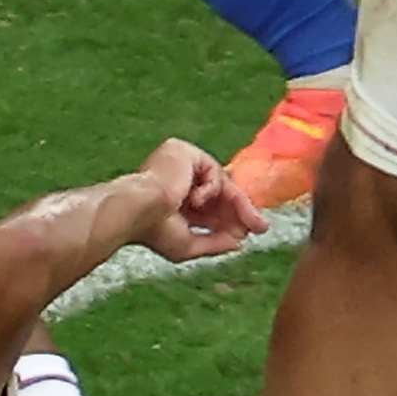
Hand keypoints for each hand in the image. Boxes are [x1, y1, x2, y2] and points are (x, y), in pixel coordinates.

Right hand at [132, 136, 268, 258]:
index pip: (209, 207)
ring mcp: (179, 164)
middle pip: (219, 194)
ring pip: (221, 182)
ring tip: (249, 224)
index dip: (228, 219)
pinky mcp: (182, 150)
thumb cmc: (153, 230)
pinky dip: (211, 188)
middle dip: (240, 212)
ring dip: (238, 205)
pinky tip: (196, 201)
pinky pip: (212, 169)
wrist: (137, 210)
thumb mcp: (188, 244)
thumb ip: (214, 243)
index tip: (247, 233)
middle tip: (260, 228)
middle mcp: (177, 179)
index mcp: (173, 199)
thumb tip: (239, 242)